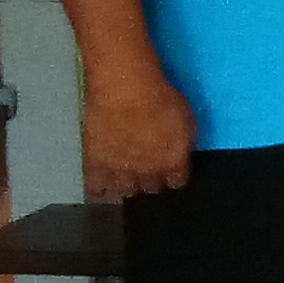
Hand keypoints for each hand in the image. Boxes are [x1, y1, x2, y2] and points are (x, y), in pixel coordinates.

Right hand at [81, 71, 193, 201]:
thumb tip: (181, 154)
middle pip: (151, 188)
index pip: (177, 182)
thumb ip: (184, 143)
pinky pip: (97, 189)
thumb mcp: (187, 119)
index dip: (174, 175)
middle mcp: (148, 174)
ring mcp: (121, 173)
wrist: (124, 91)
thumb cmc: (160, 97)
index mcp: (173, 163)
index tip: (170, 169)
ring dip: (127, 183)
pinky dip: (100, 186)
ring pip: (126, 191)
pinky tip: (102, 179)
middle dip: (151, 179)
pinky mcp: (96, 168)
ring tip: (124, 173)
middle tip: (146, 166)